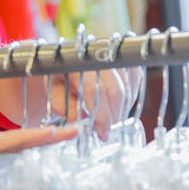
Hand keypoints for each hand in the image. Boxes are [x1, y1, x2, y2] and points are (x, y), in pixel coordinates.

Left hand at [0, 66, 142, 138]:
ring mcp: (111, 55)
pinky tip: (120, 106)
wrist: (59, 59)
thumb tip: (84, 127)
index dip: (102, 116)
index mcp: (76, 63)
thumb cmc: (54, 80)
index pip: (96, 91)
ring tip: (111, 122)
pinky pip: (134, 79)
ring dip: (122, 108)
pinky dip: (130, 95)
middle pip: (116, 91)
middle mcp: (97, 55)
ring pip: (127, 87)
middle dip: (114, 116)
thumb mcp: (54, 97)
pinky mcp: (122, 58)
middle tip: (107, 132)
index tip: (102, 134)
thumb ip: (68, 111)